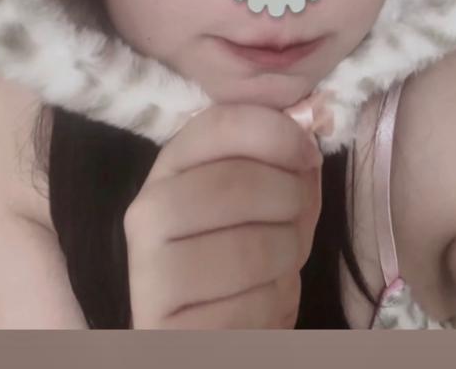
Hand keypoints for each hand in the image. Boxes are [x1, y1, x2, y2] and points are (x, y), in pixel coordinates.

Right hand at [124, 103, 322, 328]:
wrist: (213, 327)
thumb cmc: (244, 250)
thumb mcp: (260, 196)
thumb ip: (278, 158)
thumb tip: (305, 132)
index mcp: (169, 167)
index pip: (220, 124)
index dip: (277, 132)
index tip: (309, 154)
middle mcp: (147, 213)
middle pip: (237, 183)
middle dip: (290, 197)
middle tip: (299, 215)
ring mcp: (150, 275)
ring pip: (250, 248)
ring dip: (288, 254)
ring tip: (282, 260)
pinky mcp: (168, 331)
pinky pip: (251, 308)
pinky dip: (276, 304)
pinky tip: (262, 300)